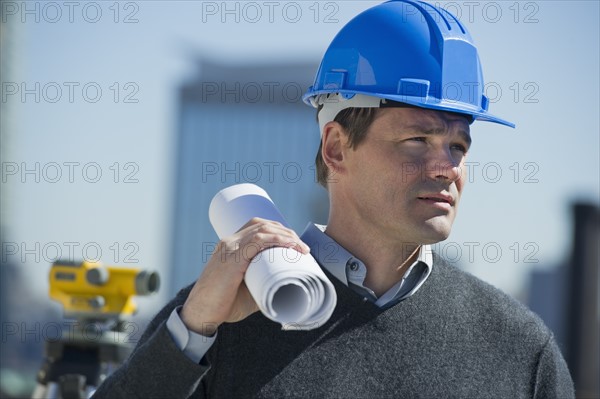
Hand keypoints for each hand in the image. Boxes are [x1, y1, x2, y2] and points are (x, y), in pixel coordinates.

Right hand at [180, 217, 309, 335]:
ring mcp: (230, 248)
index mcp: (230, 245)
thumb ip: (263, 283)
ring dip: (286, 235)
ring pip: (263, 230)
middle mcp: (229, 242)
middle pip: (262, 224)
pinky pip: (258, 241)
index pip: (256, 225)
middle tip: (301, 246)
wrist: (201, 314)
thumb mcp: (247, 289)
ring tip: (301, 248)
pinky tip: (290, 245)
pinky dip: (277, 240)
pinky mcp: (232, 258)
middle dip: (286, 231)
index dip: (278, 229)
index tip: (293, 241)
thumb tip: (286, 285)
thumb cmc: (223, 305)